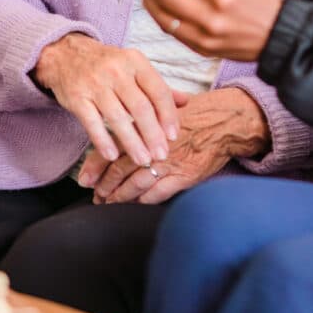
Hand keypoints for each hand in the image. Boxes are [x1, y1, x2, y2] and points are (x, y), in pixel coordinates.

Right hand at [34, 33, 189, 164]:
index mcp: (135, 62)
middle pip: (140, 107)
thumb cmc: (108, 64)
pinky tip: (113, 156)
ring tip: (143, 160)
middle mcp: (116, 71)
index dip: (168, 115)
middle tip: (162, 155)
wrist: (67, 54)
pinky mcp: (77, 98)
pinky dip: (103, 141)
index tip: (174, 136)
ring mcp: (95, 84)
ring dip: (132, 143)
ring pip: (117, 118)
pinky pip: (92, 123)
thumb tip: (186, 102)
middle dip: (153, 134)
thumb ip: (158, 86)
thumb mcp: (134, 67)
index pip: (157, 90)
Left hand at [79, 86, 269, 203]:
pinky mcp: (184, 176)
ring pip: (136, 184)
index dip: (96, 165)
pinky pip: (158, 193)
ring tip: (109, 204)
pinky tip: (135, 204)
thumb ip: (146, 117)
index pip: (114, 147)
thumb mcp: (168, 108)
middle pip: (120, 168)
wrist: (228, 121)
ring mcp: (170, 162)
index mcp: (147, 126)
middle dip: (105, 185)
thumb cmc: (199, 113)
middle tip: (95, 196)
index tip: (84, 179)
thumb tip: (124, 126)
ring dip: (120, 196)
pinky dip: (144, 200)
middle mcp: (155, 144)